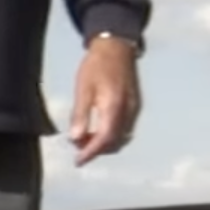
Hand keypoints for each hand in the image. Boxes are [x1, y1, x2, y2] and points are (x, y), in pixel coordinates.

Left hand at [69, 36, 139, 165]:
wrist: (117, 48)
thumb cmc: (97, 66)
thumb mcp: (83, 89)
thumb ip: (80, 114)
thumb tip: (75, 138)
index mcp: (114, 108)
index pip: (104, 138)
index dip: (91, 152)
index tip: (78, 161)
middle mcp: (127, 112)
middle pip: (114, 141)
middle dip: (96, 149)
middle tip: (77, 148)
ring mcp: (133, 109)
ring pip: (120, 136)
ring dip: (103, 142)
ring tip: (85, 138)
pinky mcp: (134, 105)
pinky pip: (123, 128)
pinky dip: (110, 134)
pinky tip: (97, 127)